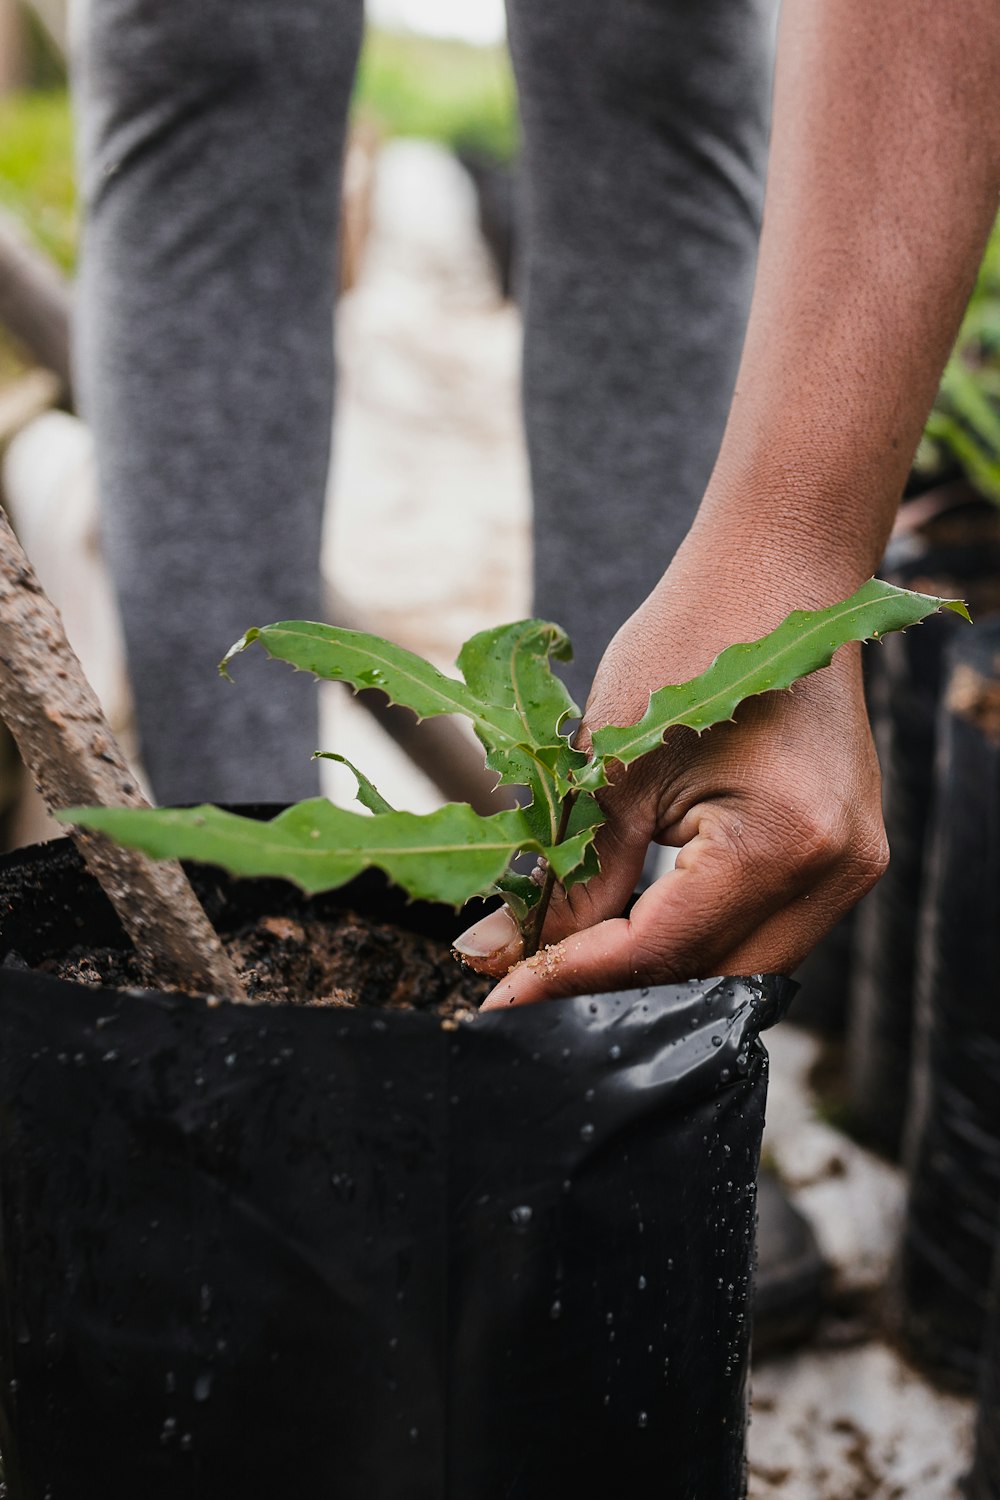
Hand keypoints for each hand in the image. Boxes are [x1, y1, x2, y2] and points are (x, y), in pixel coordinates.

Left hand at [455, 567, 888, 1007]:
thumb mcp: (612, 763)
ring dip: (660, 974)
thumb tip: (496, 955)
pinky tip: (637, 929)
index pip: (662, 951)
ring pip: (743, 972)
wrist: (776, 574)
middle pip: (710, 983)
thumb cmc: (689, 641)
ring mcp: (853, 867)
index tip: (496, 999)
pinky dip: (700, 940)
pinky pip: (768, 933)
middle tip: (525, 986)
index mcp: (780, 840)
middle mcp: (835, 869)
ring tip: (571, 960)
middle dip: (616, 994)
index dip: (570, 980)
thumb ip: (567, 876)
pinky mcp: (847, 857)